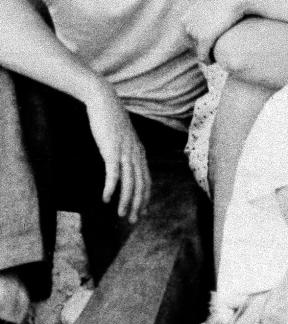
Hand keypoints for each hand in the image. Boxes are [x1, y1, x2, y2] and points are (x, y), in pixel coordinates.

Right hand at [86, 85, 150, 221]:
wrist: (105, 102)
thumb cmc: (111, 121)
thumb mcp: (122, 138)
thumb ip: (126, 151)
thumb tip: (124, 163)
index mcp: (140, 151)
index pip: (147, 179)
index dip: (145, 197)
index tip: (141, 212)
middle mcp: (136, 153)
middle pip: (141, 184)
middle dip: (137, 204)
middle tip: (132, 221)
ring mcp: (125, 152)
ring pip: (130, 182)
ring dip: (126, 200)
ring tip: (121, 215)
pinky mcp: (112, 150)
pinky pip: (114, 173)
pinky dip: (111, 188)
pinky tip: (106, 199)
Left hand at [183, 0, 247, 63]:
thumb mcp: (212, 3)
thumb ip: (205, 12)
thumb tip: (206, 21)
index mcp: (186, 15)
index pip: (187, 35)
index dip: (197, 42)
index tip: (209, 45)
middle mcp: (187, 23)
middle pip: (191, 44)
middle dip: (200, 49)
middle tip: (211, 53)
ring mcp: (195, 31)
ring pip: (197, 51)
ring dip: (205, 55)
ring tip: (214, 58)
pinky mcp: (205, 38)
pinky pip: (203, 55)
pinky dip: (208, 60)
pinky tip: (214, 62)